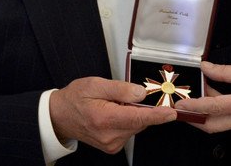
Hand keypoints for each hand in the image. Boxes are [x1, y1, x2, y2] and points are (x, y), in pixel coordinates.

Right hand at [49, 76, 175, 152]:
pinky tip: (114, 113)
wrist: (60, 116)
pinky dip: (127, 120)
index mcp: (104, 119)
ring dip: (132, 113)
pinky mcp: (113, 146)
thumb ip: (120, 88)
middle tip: (123, 95)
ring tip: (112, 104)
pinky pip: (130, 130)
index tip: (171, 113)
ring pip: (136, 126)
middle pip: (139, 121)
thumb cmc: (75, 98)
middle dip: (139, 107)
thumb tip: (140, 93)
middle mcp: (110, 136)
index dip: (157, 115)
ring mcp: (112, 144)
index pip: (137, 118)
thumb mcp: (95, 84)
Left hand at [182, 61, 230, 132]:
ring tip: (203, 92)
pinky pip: (230, 121)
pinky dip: (219, 111)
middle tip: (182, 108)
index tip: (182, 104)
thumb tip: (206, 68)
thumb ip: (226, 71)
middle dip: (194, 118)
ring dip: (208, 112)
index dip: (195, 106)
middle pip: (213, 126)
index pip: (214, 107)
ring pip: (221, 123)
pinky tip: (217, 97)